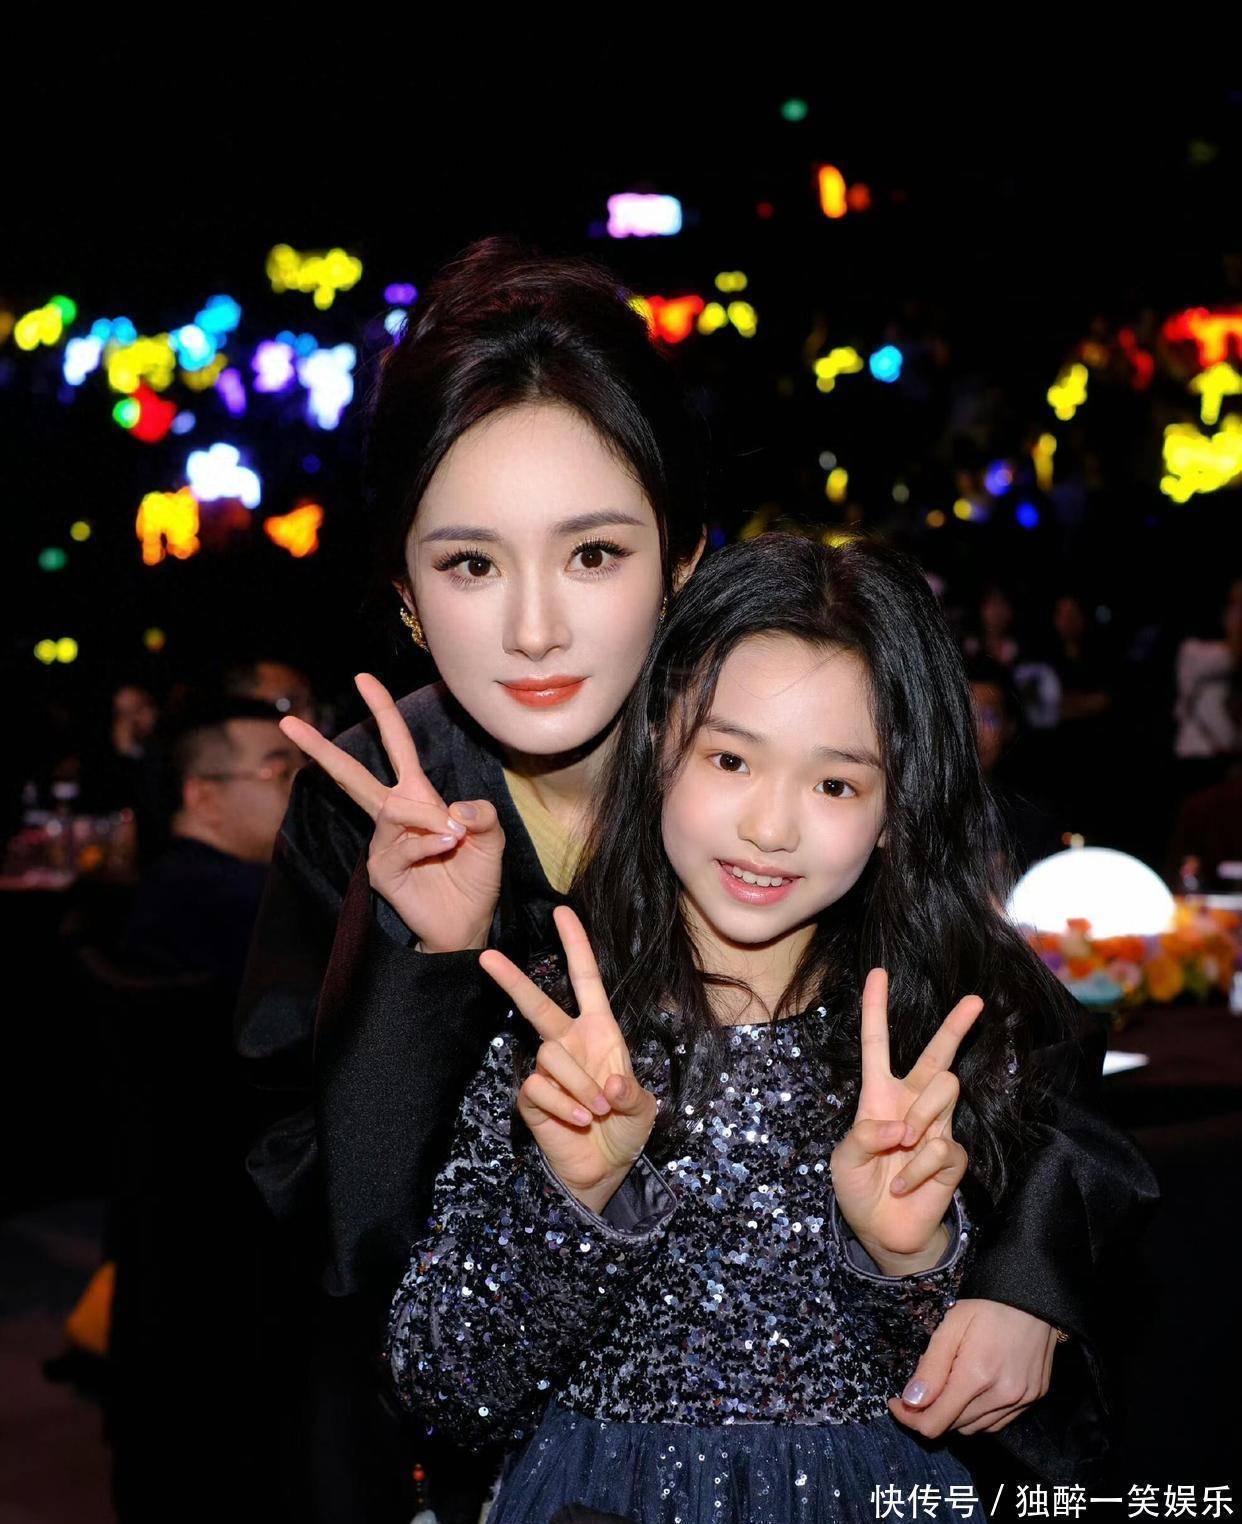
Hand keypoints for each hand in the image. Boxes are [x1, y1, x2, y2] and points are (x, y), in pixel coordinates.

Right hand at [279, 673, 503, 951]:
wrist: (467, 925)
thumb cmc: (475, 878)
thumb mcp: (492, 839)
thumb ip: (484, 816)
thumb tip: (454, 808)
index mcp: (418, 797)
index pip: (395, 746)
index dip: (382, 711)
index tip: (363, 678)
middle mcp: (394, 815)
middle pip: (353, 776)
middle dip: (320, 749)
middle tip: (288, 723)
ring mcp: (383, 843)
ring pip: (394, 811)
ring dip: (427, 818)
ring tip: (454, 836)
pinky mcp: (380, 870)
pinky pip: (402, 845)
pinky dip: (428, 843)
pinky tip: (446, 846)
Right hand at [478, 905, 658, 1213]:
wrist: (604, 1170)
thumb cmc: (626, 1130)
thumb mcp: (644, 1109)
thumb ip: (631, 1093)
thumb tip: (609, 1083)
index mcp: (601, 1032)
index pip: (586, 981)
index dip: (576, 946)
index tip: (562, 912)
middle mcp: (570, 1043)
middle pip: (538, 1004)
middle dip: (513, 981)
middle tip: (487, 958)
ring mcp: (548, 1069)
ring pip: (550, 1055)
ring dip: (578, 1085)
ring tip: (595, 1110)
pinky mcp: (531, 1097)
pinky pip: (538, 1087)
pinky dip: (563, 1105)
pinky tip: (578, 1121)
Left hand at [830, 968, 982, 1270]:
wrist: (883, 1231)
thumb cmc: (859, 1187)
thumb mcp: (844, 1160)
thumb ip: (863, 1137)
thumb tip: (900, 1128)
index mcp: (878, 1095)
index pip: (878, 1044)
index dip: (876, 1008)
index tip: (880, 972)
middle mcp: (911, 1103)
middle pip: (937, 1055)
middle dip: (956, 1026)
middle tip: (974, 1001)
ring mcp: (936, 1127)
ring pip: (945, 1089)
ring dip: (921, 1118)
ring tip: (901, 1148)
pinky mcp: (952, 1156)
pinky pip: (944, 1146)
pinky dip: (918, 1168)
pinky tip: (905, 1184)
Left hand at [888, 1299, 1058, 1435]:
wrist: (1033, 1300)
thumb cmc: (987, 1307)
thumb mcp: (951, 1326)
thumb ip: (930, 1367)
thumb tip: (911, 1401)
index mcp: (976, 1375)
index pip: (936, 1423)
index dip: (910, 1418)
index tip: (897, 1403)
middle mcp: (1001, 1396)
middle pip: (953, 1427)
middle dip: (930, 1413)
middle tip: (921, 1390)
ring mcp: (1021, 1401)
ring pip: (975, 1428)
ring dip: (955, 1416)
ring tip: (949, 1386)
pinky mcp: (1033, 1400)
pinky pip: (997, 1423)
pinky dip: (978, 1415)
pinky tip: (973, 1392)